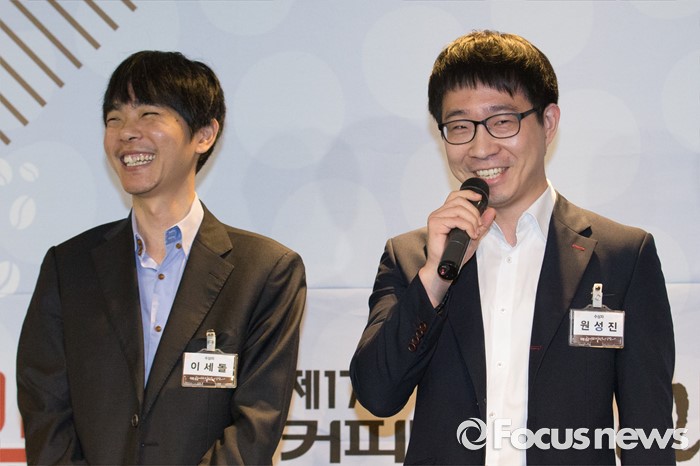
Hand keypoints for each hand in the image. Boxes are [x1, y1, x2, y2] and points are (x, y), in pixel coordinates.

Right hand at [418, 188, 495, 306]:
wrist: (444, 266)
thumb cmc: (454, 253)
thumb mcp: (473, 235)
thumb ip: (482, 224)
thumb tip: (491, 211)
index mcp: (445, 213)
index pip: (456, 195)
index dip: (468, 194)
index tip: (480, 198)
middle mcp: (439, 213)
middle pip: (459, 201)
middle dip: (474, 212)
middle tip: (479, 226)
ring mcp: (436, 218)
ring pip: (459, 209)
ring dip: (472, 221)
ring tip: (474, 232)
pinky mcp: (435, 225)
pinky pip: (456, 219)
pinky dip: (467, 226)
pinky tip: (470, 234)